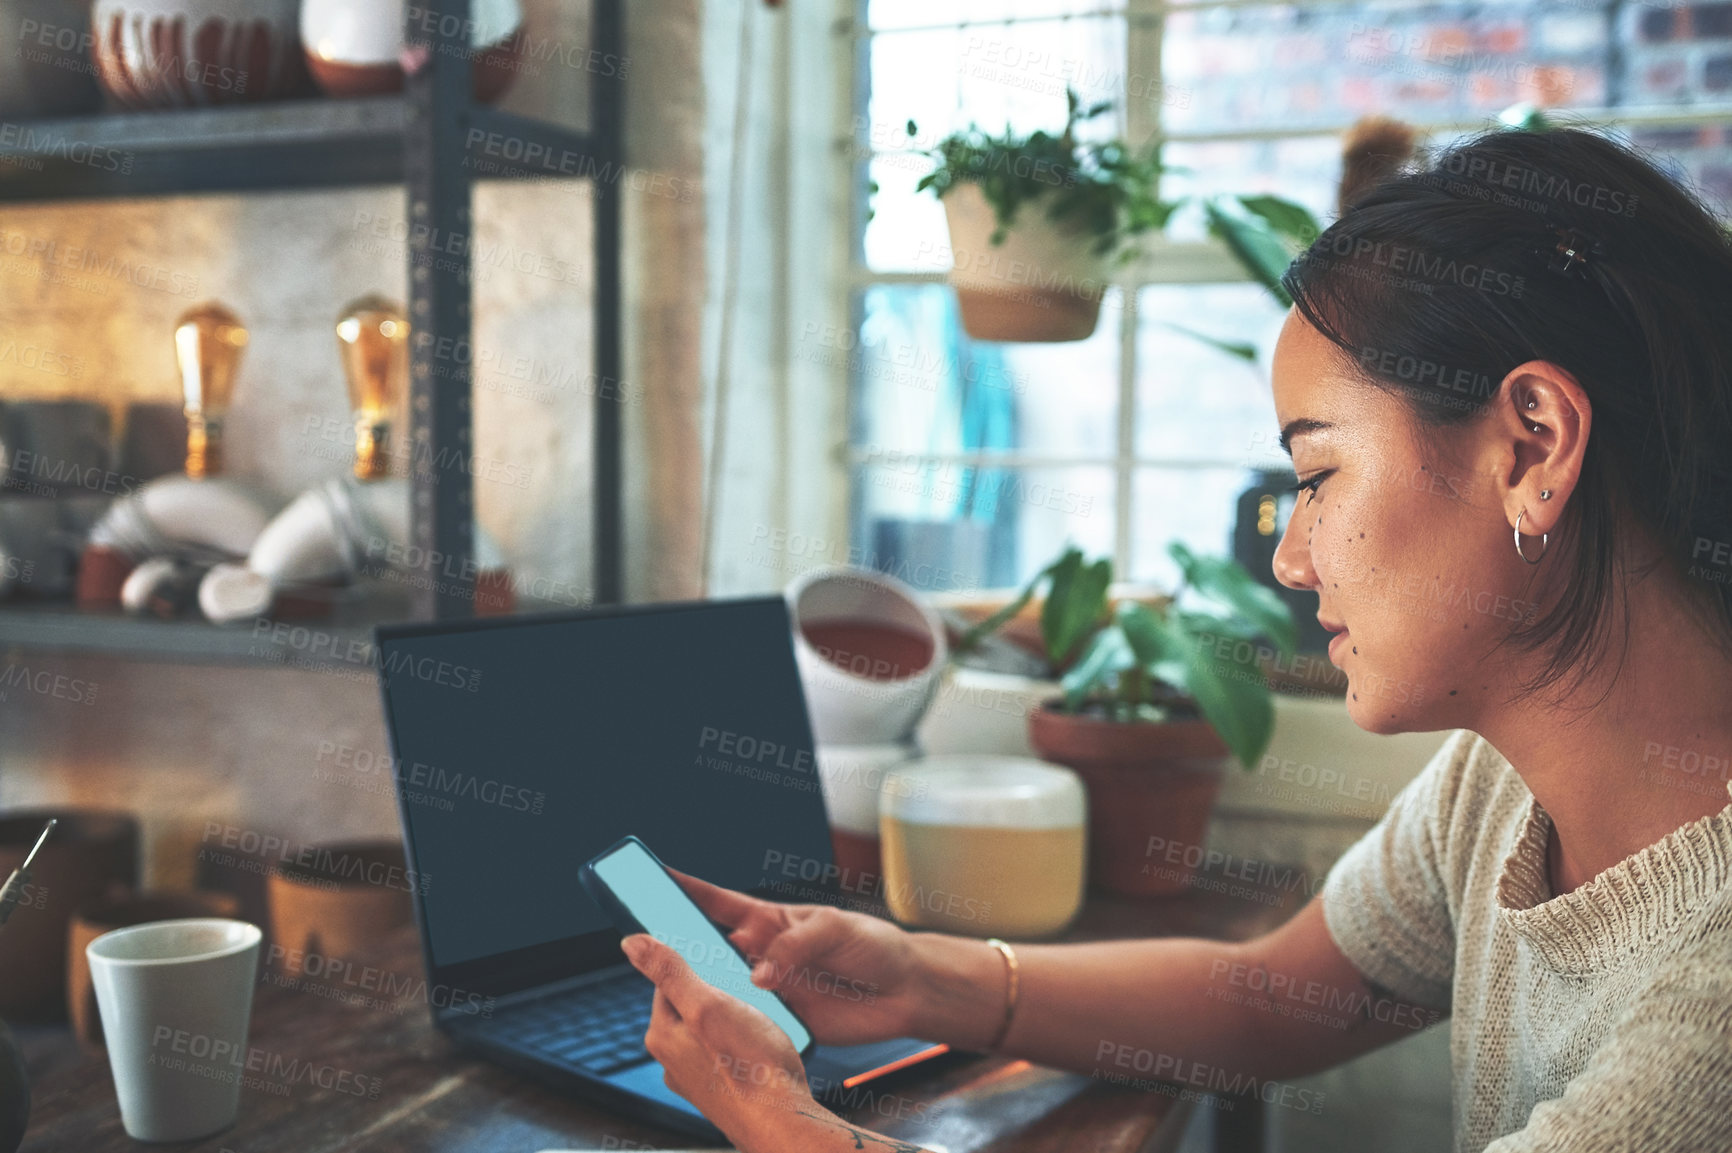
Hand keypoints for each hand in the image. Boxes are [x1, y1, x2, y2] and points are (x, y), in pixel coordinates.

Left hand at [621, 934, 813, 1148]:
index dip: (697, 966)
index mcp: (662, 1035)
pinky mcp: (719, 1091)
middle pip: (691, 1005)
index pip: (667, 981)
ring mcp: (695, 1078)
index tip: (721, 965)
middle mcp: (672, 1059)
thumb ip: (671, 972)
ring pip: (711, 1029)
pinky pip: (727, 1053)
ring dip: (733, 1019)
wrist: (782, 1123)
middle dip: (718, 995)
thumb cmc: (750, 1066)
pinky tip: (761, 1048)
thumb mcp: (709, 1005)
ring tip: (759, 1023)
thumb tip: (632, 943)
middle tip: (747, 996)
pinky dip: (742, 1044)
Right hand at [671, 871, 925, 1045]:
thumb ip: (795, 946)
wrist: (906, 992)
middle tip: (644, 943)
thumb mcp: (836, 929)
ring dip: (701, 992)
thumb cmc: (874, 946)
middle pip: (707, 950)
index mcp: (770, 922)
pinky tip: (719, 1030)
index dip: (684, 889)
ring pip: (721, 992)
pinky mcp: (781, 1023)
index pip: (718, 903)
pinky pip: (748, 1026)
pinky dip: (732, 1028)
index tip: (650, 876)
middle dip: (675, 945)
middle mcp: (762, 955)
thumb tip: (759, 976)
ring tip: (673, 991)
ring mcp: (769, 990)